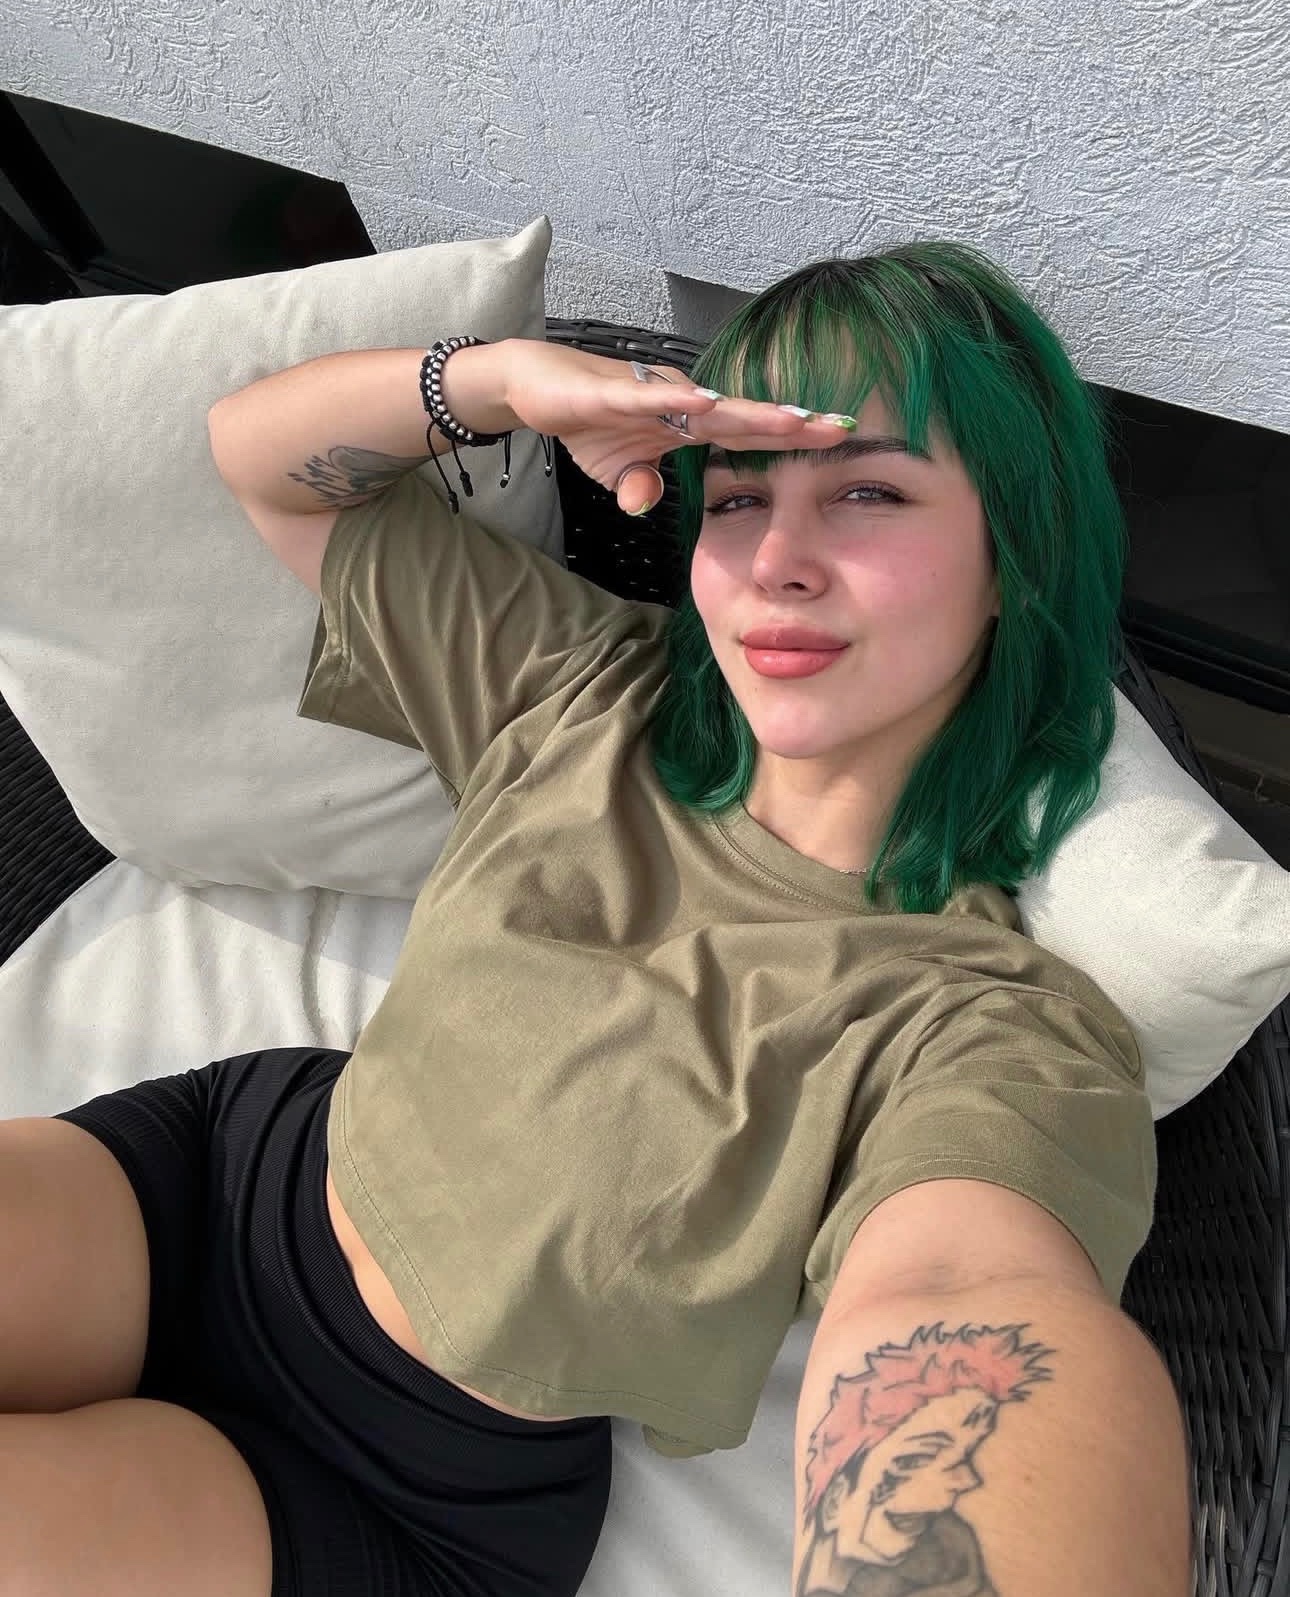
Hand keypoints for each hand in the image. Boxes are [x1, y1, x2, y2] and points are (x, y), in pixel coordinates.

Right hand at [486, 339, 856, 514]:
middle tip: (844, 427)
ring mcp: (651, 395)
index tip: (842, 442)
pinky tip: (706, 403)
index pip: (752, 435)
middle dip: (795, 423)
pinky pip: (650, 397)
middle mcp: (680, 406)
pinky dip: (677, 400)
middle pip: (746, 417)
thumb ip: (640, 488)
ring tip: (794, 419)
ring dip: (751, 412)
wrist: (536, 387)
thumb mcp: (617, 473)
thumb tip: (644, 503)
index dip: (796, 439)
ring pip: (709, 405)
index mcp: (689, 428)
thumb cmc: (588, 423)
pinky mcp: (613, 392)